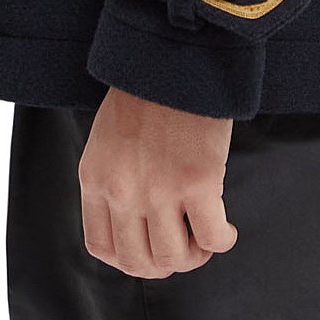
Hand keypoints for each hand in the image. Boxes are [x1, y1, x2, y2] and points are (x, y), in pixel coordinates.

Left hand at [77, 86, 237, 277]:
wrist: (173, 56)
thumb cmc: (146, 92)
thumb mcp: (107, 138)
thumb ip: (113, 178)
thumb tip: (134, 221)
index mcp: (95, 178)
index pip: (102, 246)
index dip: (129, 259)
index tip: (149, 252)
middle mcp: (122, 190)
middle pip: (140, 261)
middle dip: (165, 263)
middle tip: (184, 246)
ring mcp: (159, 189)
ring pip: (175, 257)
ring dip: (194, 256)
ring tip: (204, 236)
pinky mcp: (198, 182)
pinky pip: (212, 237)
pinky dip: (222, 240)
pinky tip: (225, 229)